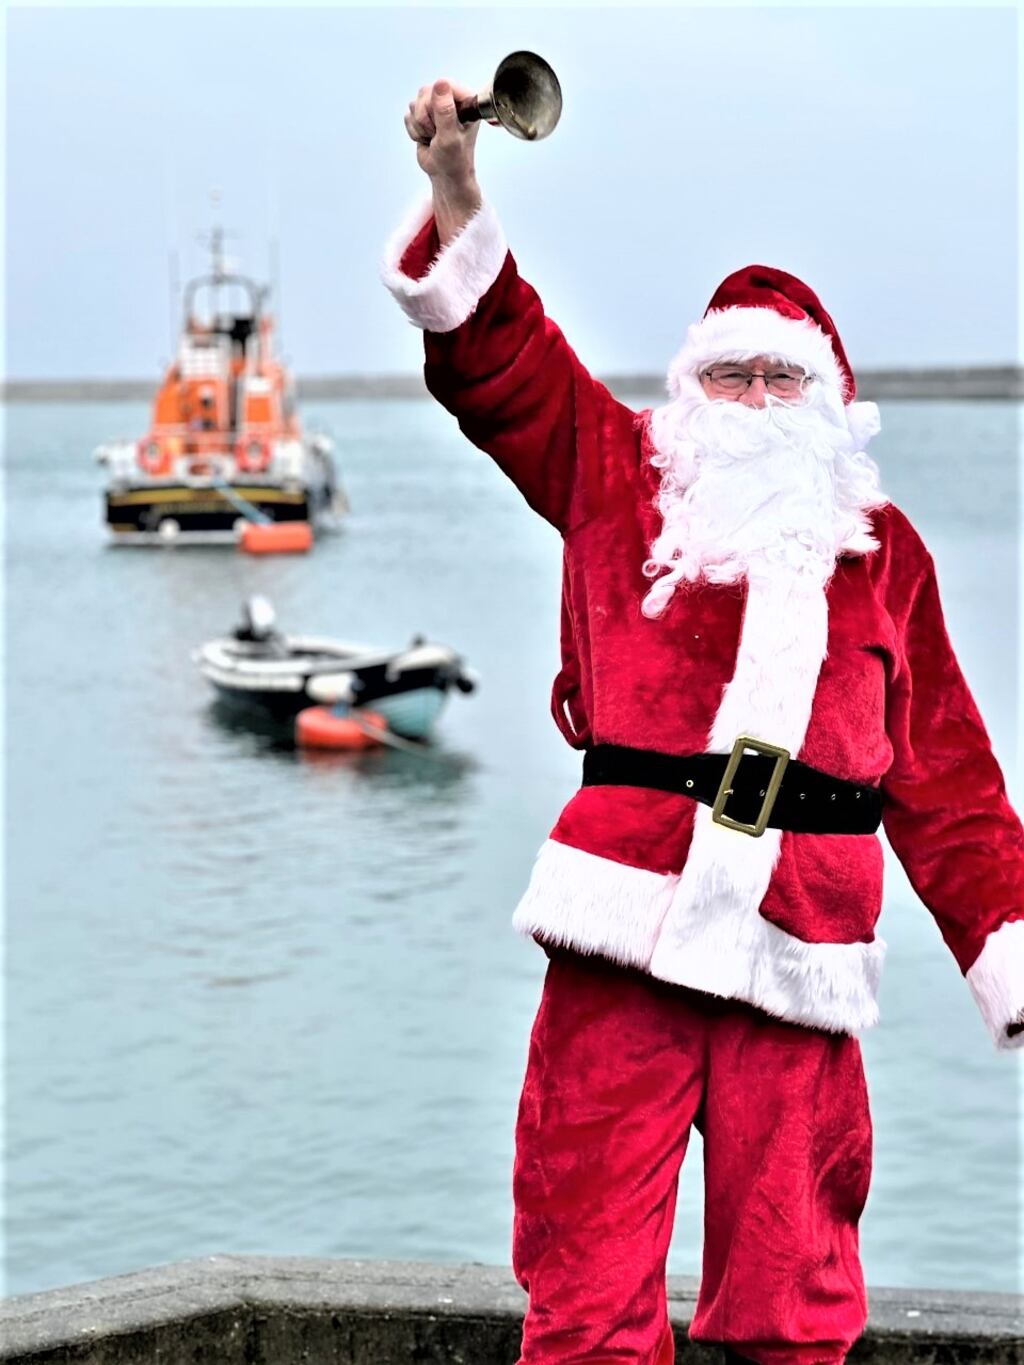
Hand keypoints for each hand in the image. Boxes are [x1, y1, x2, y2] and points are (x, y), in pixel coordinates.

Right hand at [405, 78, 481, 242]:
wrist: (445, 175)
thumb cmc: (454, 160)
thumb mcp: (450, 137)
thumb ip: (445, 111)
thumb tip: (440, 84)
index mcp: (466, 101)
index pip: (444, 84)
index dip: (436, 103)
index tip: (441, 123)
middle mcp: (452, 100)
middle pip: (426, 92)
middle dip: (425, 117)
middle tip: (436, 134)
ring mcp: (437, 107)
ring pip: (415, 103)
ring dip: (420, 125)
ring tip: (433, 138)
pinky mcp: (424, 115)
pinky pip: (408, 114)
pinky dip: (414, 130)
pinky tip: (426, 139)